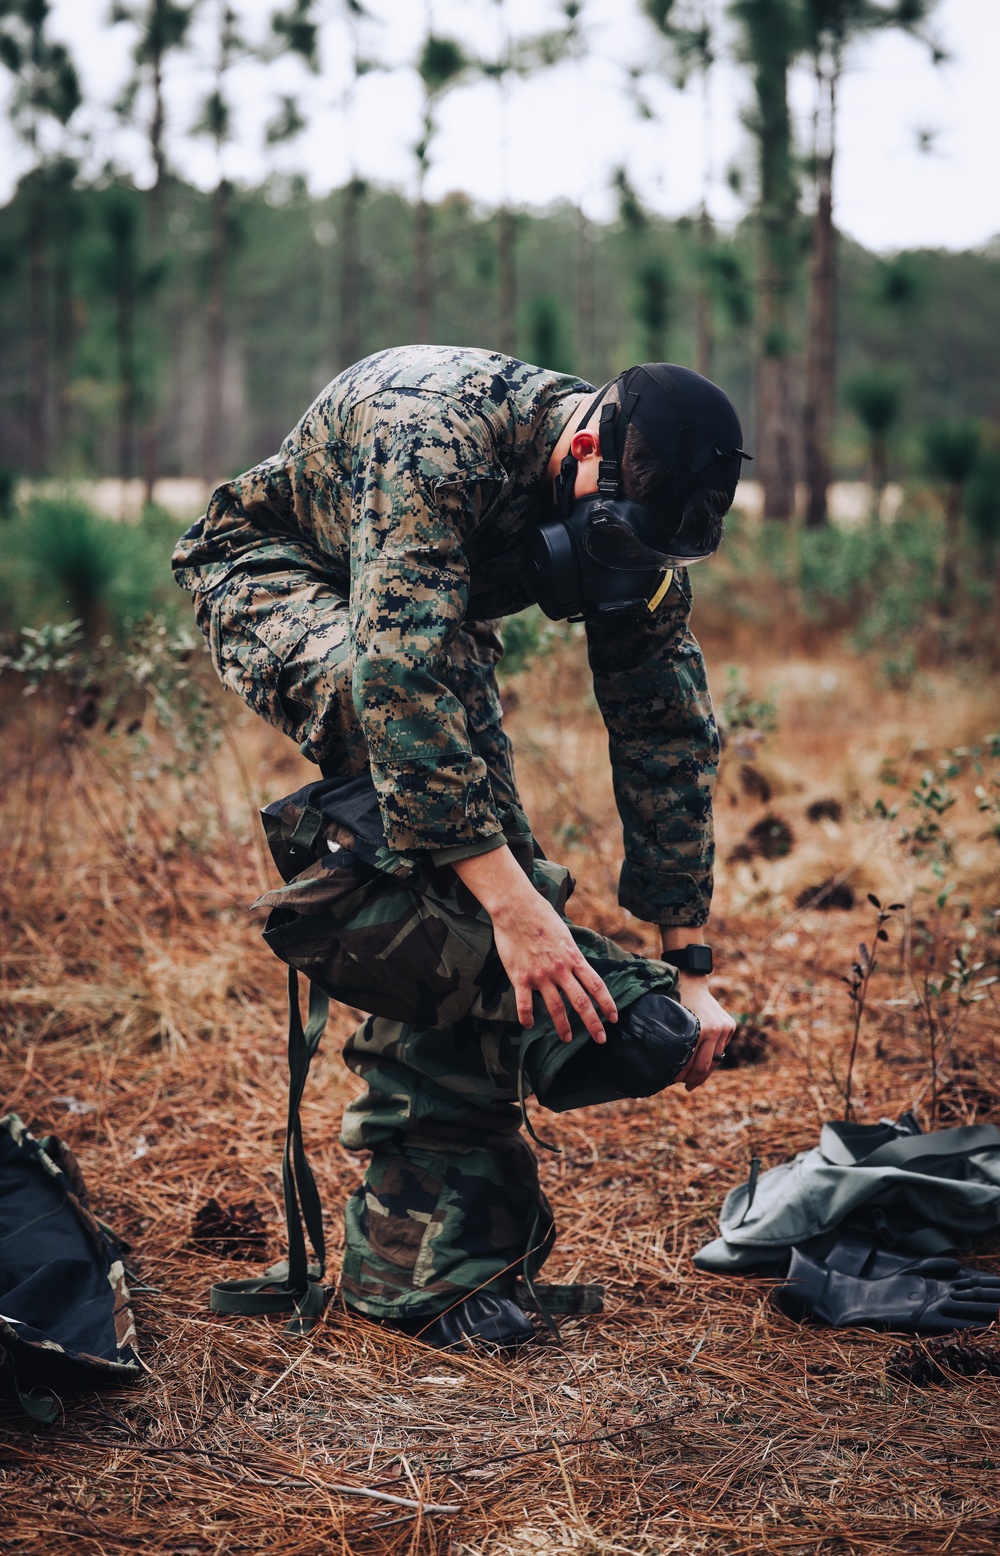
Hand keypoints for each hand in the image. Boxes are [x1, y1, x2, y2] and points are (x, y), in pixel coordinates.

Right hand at [452, 846, 617, 1042]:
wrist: (516, 908)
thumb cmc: (541, 916)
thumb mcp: (565, 935)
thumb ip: (572, 954)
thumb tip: (578, 967)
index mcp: (574, 957)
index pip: (596, 985)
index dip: (607, 1004)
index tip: (613, 1018)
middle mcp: (560, 969)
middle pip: (581, 1002)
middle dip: (593, 1024)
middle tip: (600, 1039)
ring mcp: (540, 975)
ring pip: (556, 1008)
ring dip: (563, 1027)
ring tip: (567, 1039)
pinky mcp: (520, 977)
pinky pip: (525, 1004)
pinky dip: (527, 1018)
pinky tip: (529, 1025)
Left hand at [674, 975, 736, 1090]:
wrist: (692, 980)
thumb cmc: (675, 1000)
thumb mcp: (670, 1021)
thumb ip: (671, 1043)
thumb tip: (661, 1068)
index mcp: (703, 1028)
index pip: (694, 1064)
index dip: (682, 1076)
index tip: (671, 1079)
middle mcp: (718, 1029)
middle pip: (706, 1066)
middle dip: (692, 1078)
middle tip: (681, 1084)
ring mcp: (726, 1028)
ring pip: (715, 1060)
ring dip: (703, 1072)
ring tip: (690, 1080)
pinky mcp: (730, 1026)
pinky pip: (720, 1050)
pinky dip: (710, 1058)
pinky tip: (700, 1065)